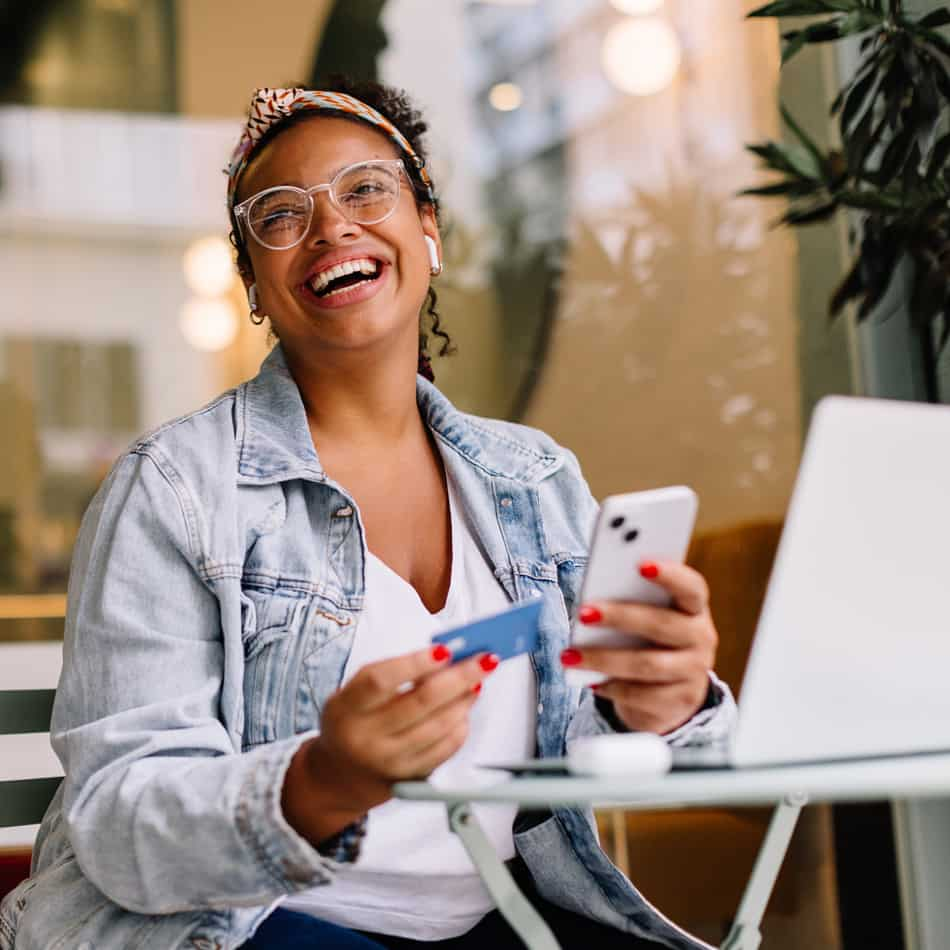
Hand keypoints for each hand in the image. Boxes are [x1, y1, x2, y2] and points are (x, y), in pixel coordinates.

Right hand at [307, 646, 495, 813]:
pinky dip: (460, 726)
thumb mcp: (356, 692)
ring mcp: (389, 762)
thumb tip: (445, 656)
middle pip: (420, 703)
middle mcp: (366, 738)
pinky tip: (464, 710)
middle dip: (459, 678)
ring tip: (477, 682)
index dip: (415, 664)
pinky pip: (445, 750)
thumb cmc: (354, 721)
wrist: (339, 775)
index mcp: (346, 708)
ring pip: (438, 727)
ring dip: (464, 700)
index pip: (380, 681)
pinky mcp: (409, 779)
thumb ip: (393, 673)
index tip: (445, 650)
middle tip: (483, 660)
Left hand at [560, 561, 717, 733]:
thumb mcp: (647, 616)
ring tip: (570, 655)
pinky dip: (612, 686)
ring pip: (647, 664)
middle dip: (619, 617)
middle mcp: (701, 637)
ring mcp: (694, 671)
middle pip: (662, 624)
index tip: (641, 564)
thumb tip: (593, 599)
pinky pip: (642, 695)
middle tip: (583, 613)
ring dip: (603, 658)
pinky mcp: (680, 701)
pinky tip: (590, 680)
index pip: (691, 587)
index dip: (670, 574)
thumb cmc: (648, 639)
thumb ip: (630, 601)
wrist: (670, 692)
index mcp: (694, 608)